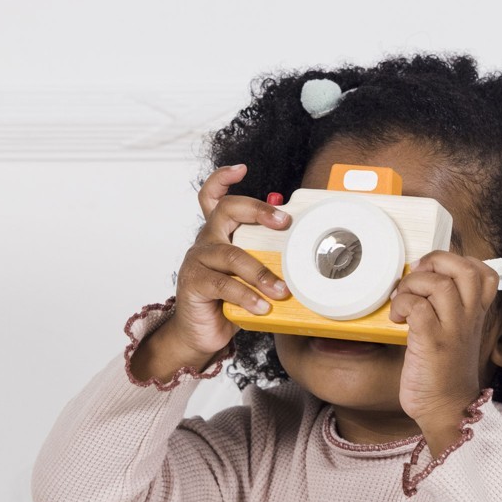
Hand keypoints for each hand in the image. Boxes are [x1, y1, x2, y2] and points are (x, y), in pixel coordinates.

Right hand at [167, 163, 292, 358]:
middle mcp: (207, 240)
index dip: (223, 179)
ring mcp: (198, 260)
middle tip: (285, 224)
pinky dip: (247, 295)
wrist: (201, 333)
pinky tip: (262, 306)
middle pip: (226, 210)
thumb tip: (308, 259)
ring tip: (282, 290)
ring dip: (261, 272)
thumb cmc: (230, 301)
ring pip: (231, 254)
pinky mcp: (194, 283)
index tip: (242, 169)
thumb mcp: (250, 276)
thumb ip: (268, 261)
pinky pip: (223, 285)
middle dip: (258, 211)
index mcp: (220, 233)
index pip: (213, 197)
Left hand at [389, 250, 500, 436]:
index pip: (484, 273)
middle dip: (435, 261)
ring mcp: (452, 330)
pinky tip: (397, 319)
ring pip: (439, 284)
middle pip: (464, 269)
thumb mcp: (455, 335)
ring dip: (412, 285)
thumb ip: (447, 310)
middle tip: (416, 277)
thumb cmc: (444, 373)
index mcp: (476, 314)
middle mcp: (469, 318)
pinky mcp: (432, 342)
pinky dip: (402, 305)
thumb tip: (419, 284)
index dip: (458, 261)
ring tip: (402, 301)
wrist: (447, 409)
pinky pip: (418, 307)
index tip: (435, 272)